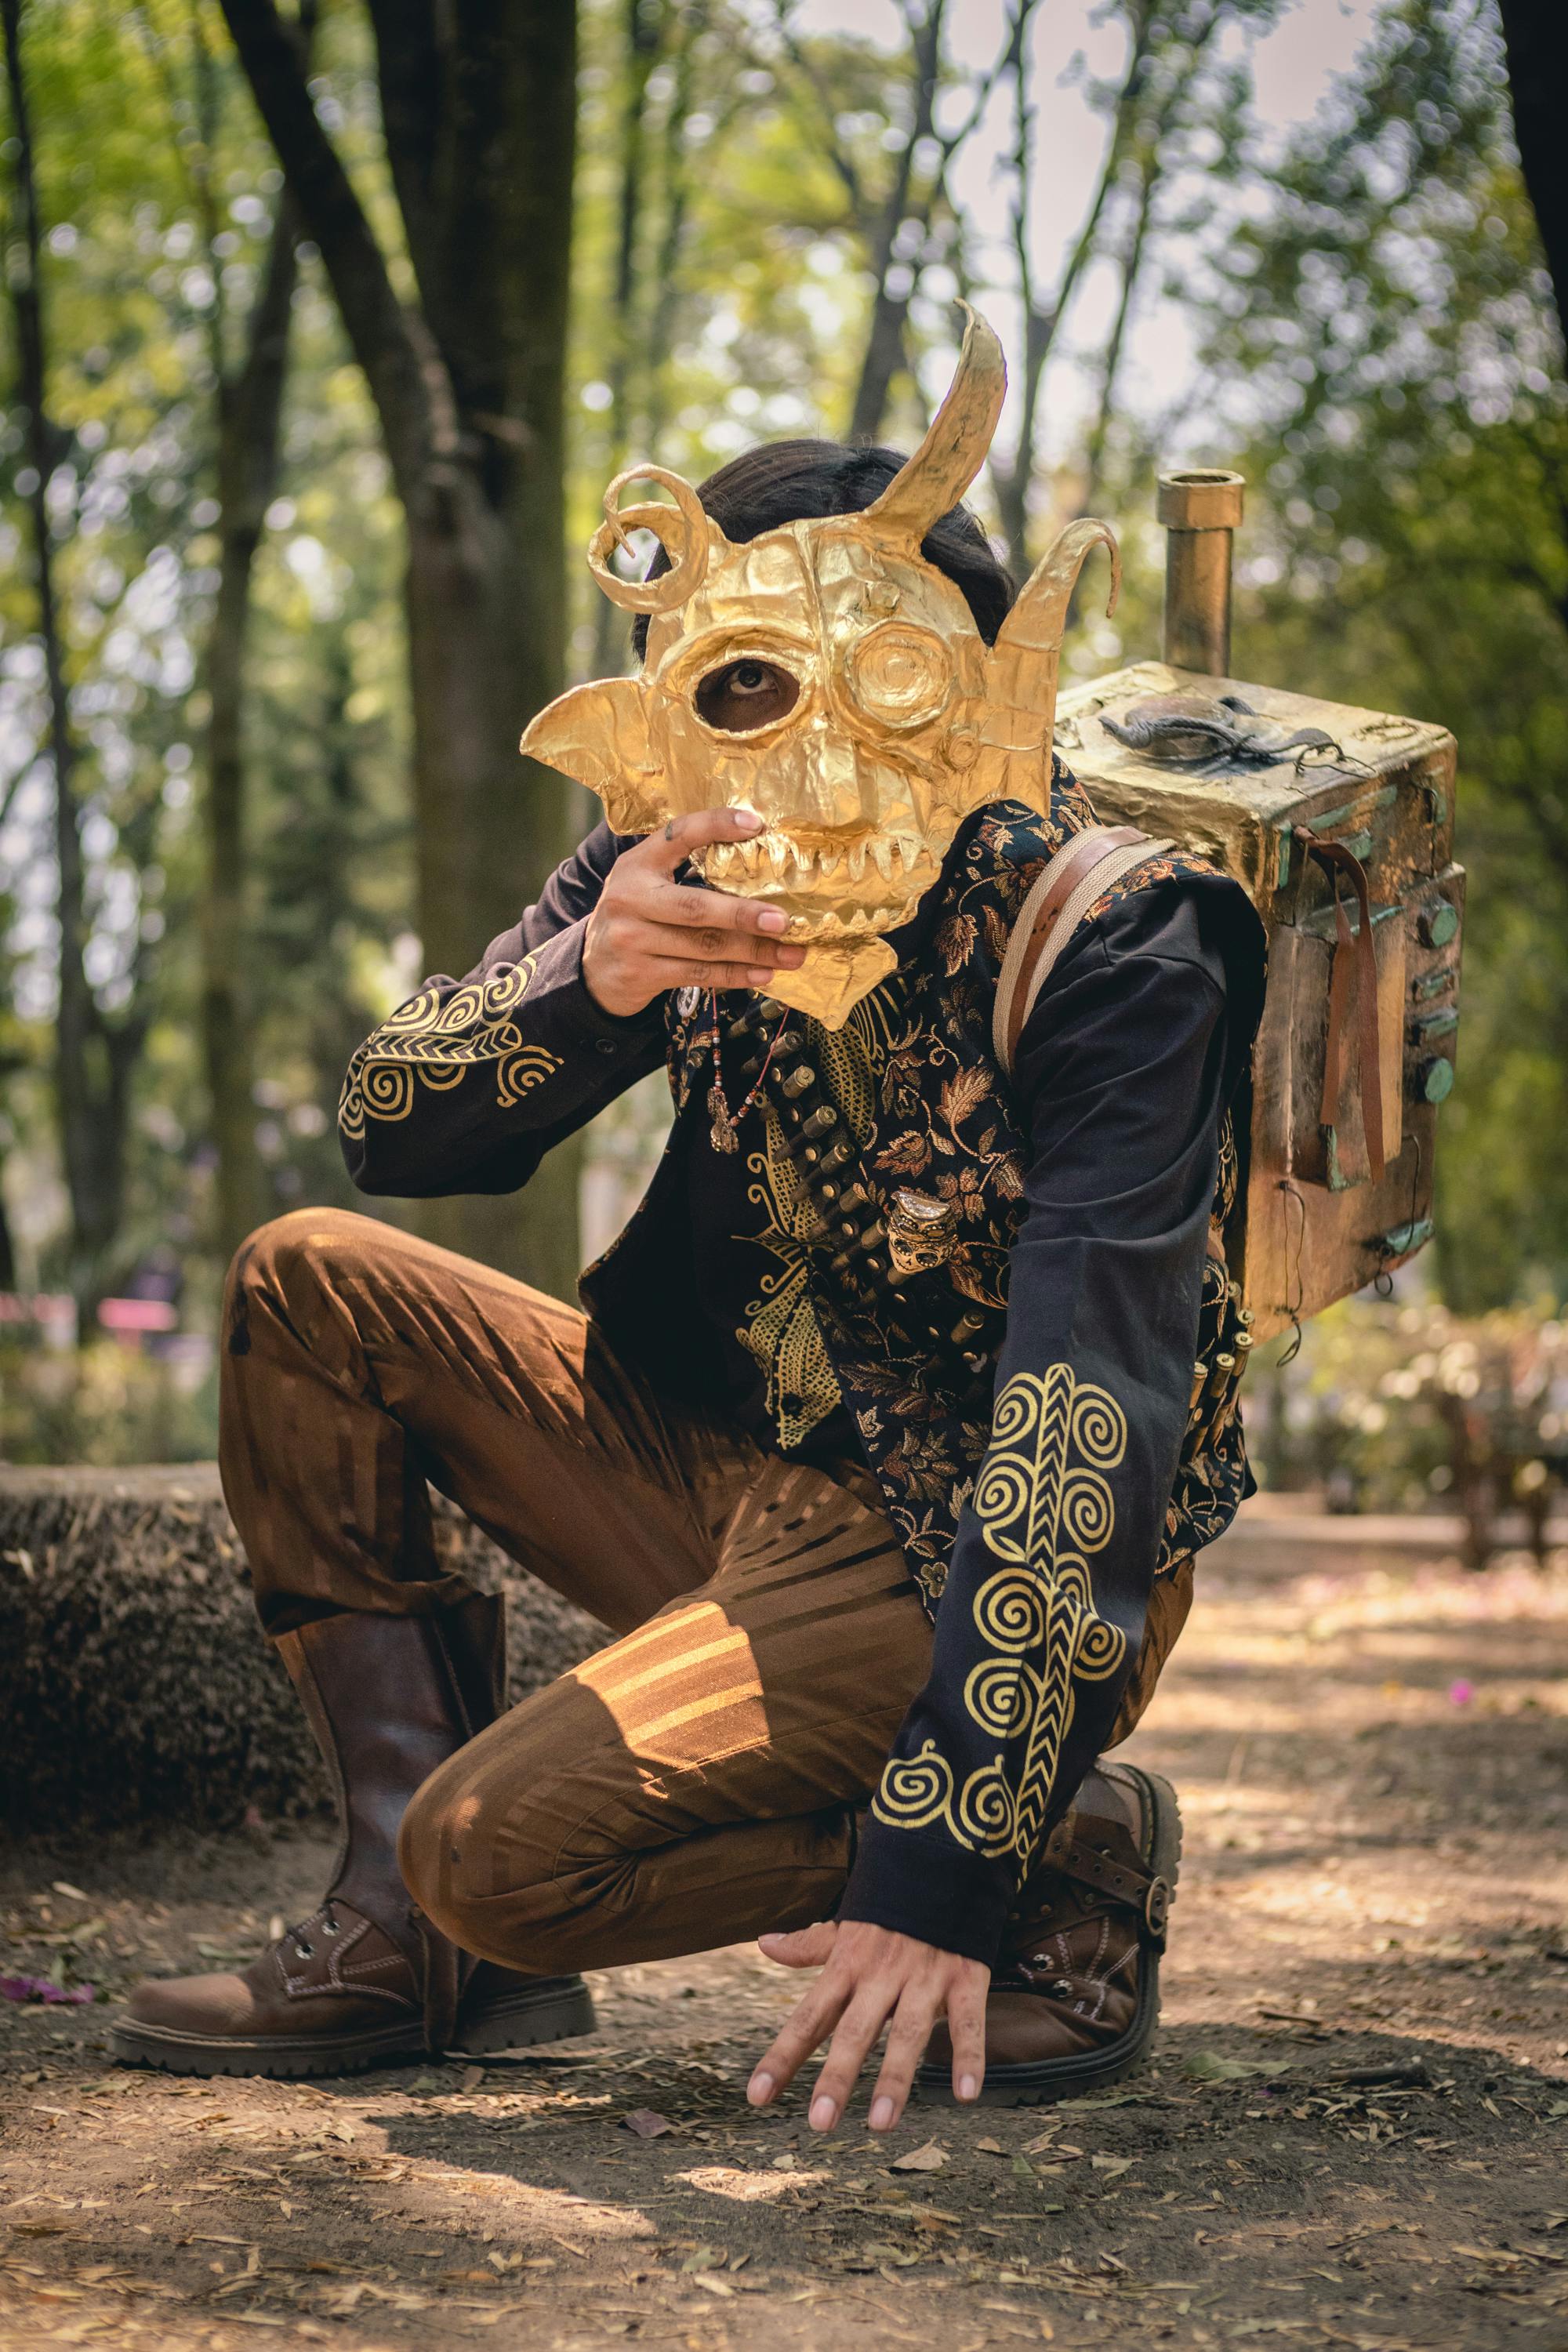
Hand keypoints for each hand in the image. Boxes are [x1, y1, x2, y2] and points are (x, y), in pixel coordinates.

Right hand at [581, 807, 805, 1017]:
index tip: (756, 824)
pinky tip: (763, 974)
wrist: (593, 969)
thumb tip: (757, 865)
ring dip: (753, 952)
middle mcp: (630, 898)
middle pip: (696, 907)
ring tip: (790, 955)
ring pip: (704, 946)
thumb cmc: (637, 916)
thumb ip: (685, 871)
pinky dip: (735, 976)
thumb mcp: (647, 883)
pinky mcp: (640, 973)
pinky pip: (698, 974)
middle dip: (744, 914)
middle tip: (784, 920)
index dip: (716, 825)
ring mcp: (632, 939)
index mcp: (637, 864)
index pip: (678, 834)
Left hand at [747, 1919, 988, 2132]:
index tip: (757, 2097)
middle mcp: (882, 1975)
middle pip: (856, 2030)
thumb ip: (810, 1944)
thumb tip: (765, 1944)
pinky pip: (968, 2021)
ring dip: (895, 2079)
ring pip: (908, 2033)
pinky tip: (967, 2095)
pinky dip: (969, 2056)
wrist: (945, 1858)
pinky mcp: (966, 1976)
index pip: (810, 2016)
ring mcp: (925, 1977)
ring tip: (880, 2125)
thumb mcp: (848, 1924)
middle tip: (819, 2123)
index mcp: (849, 1965)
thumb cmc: (891, 1905)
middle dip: (837, 2075)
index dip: (783, 2056)